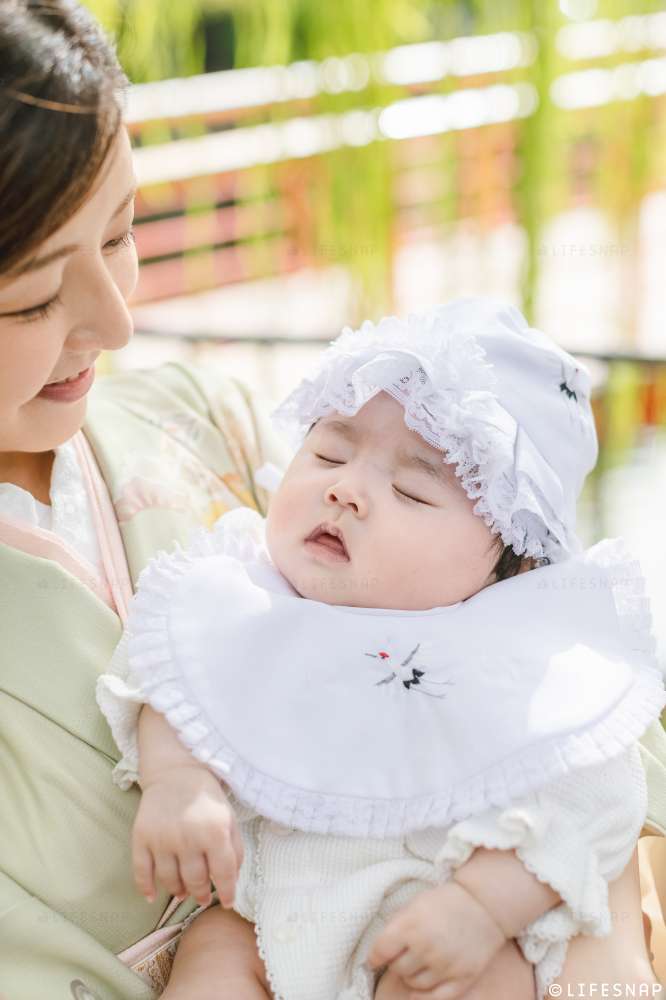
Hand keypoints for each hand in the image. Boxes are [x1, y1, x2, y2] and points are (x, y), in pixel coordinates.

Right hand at [132, 763, 242, 907]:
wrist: (175, 771)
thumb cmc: (207, 796)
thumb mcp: (229, 817)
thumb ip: (235, 848)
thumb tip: (232, 879)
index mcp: (215, 832)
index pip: (223, 874)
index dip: (227, 892)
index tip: (228, 902)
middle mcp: (188, 838)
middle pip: (196, 881)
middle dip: (202, 894)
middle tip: (204, 897)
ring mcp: (162, 839)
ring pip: (170, 881)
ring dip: (179, 891)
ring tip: (184, 893)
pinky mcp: (141, 837)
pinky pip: (141, 871)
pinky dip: (146, 888)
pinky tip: (152, 897)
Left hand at [366, 880, 506, 998]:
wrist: (484, 904)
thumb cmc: (445, 902)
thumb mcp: (415, 904)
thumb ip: (396, 926)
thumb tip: (377, 952)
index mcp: (411, 924)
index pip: (380, 951)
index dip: (374, 957)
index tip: (374, 959)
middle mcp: (426, 946)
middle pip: (397, 969)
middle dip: (397, 963)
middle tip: (404, 955)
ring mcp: (445, 964)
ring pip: (414, 985)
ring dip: (412, 977)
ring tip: (418, 963)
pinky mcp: (463, 977)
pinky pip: (435, 998)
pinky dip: (424, 997)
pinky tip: (420, 990)